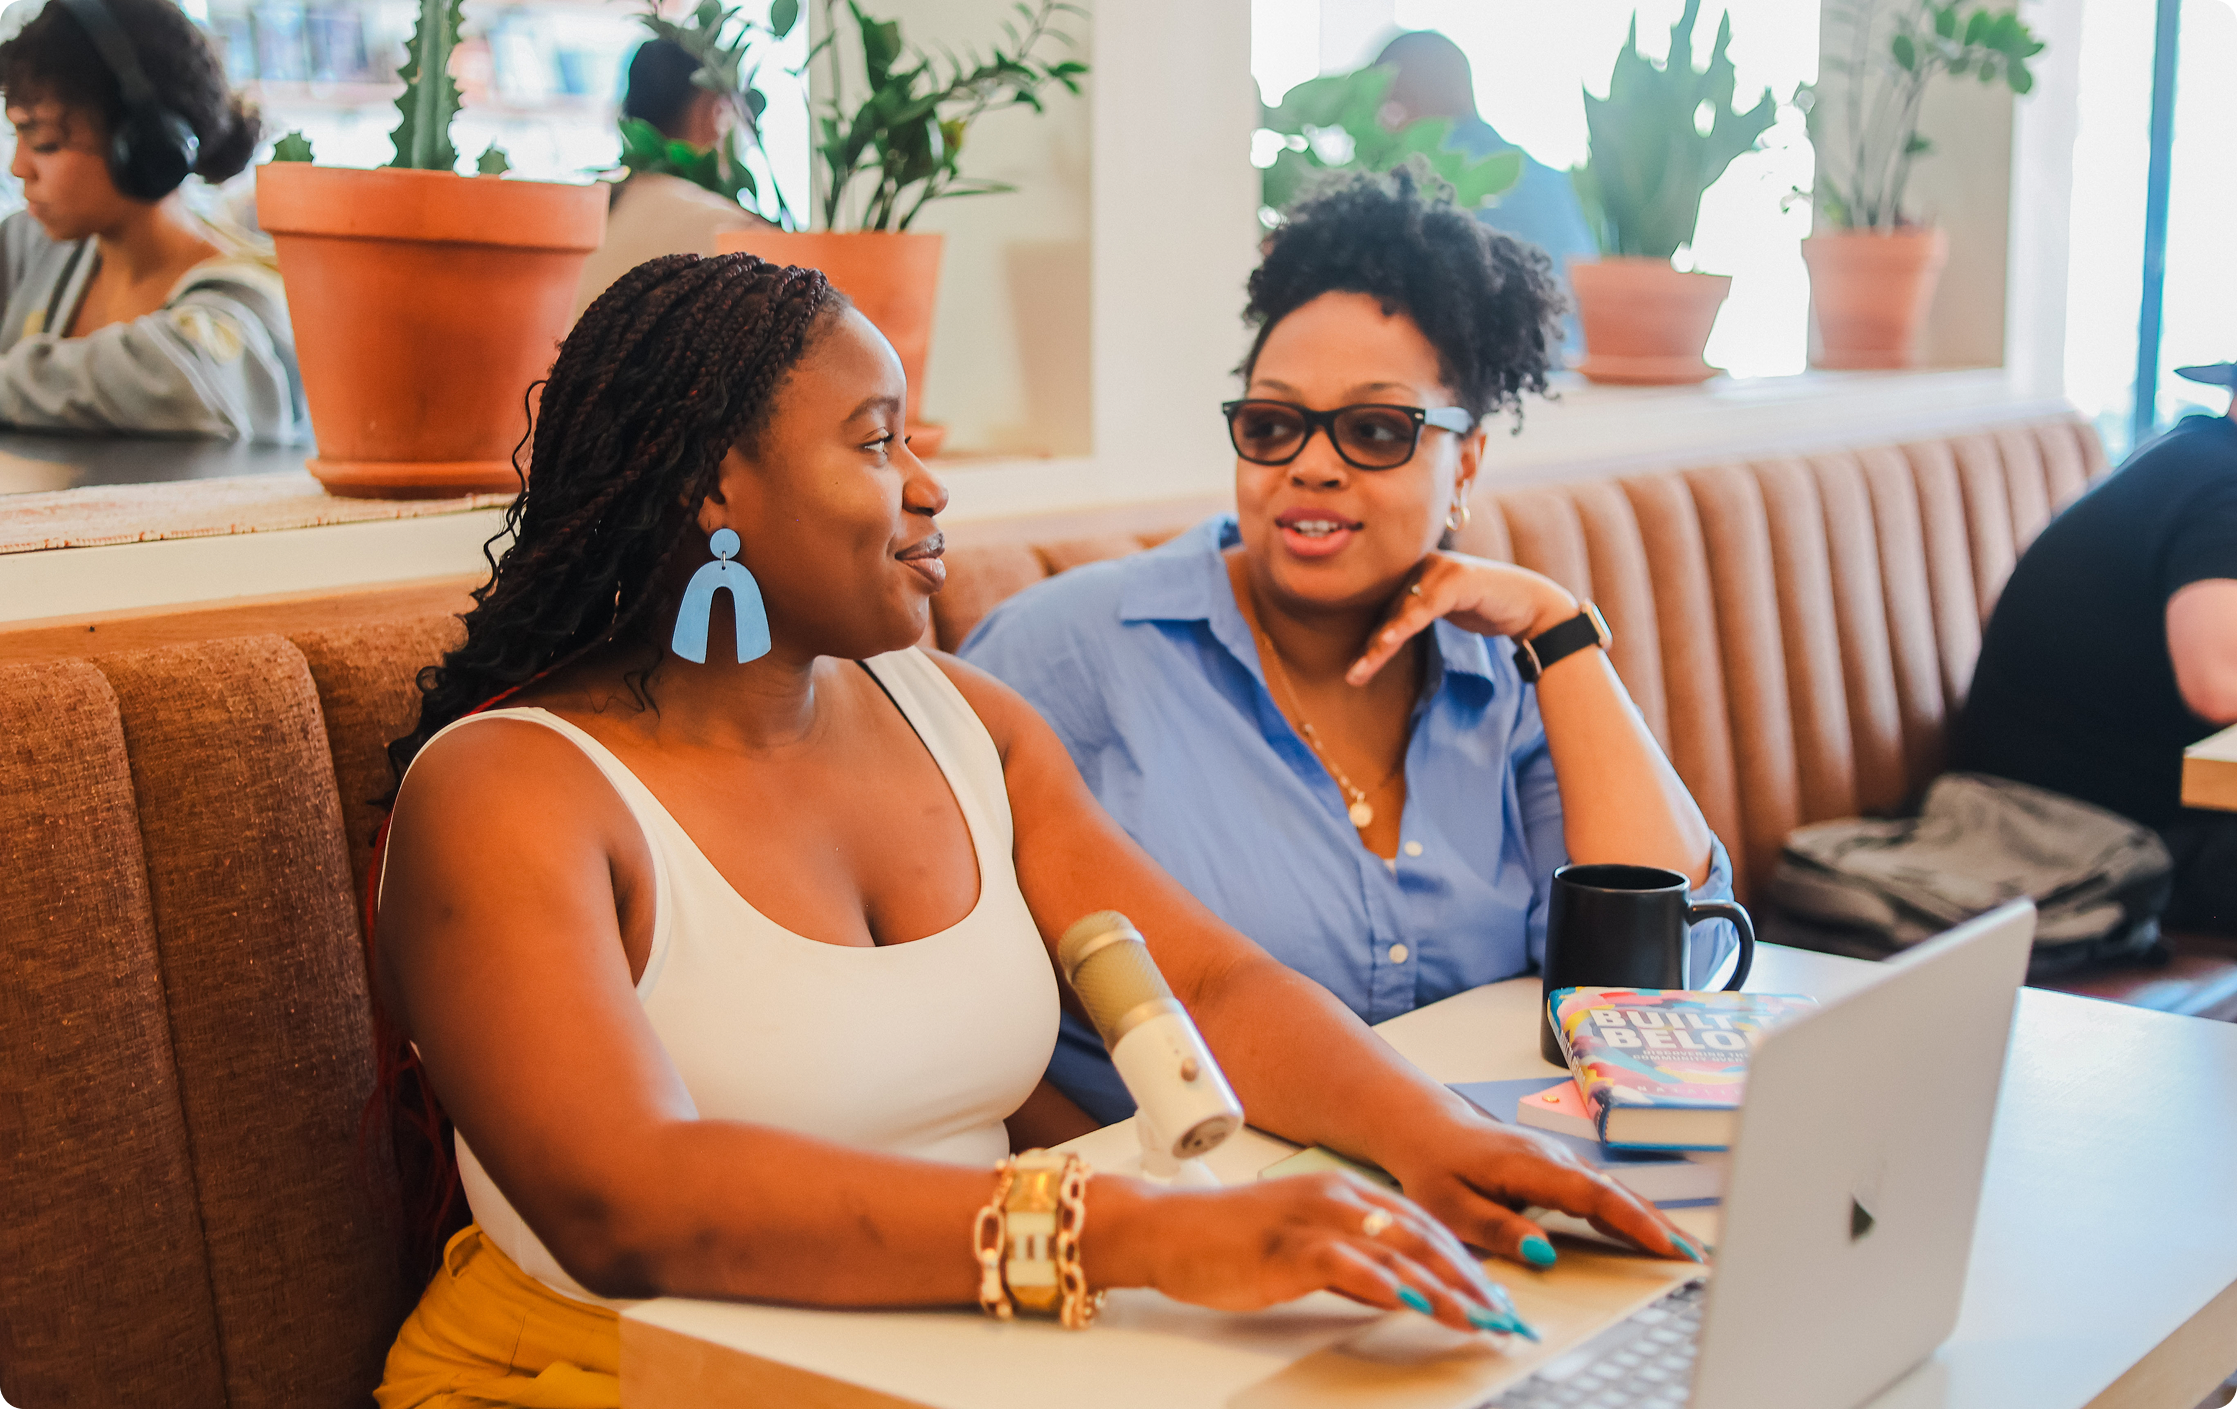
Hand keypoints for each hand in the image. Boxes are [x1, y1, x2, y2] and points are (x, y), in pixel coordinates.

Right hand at [1086, 1172, 1533, 1335]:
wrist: (1167, 1231)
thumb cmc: (1227, 1243)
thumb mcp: (1304, 1254)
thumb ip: (1353, 1269)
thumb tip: (1399, 1295)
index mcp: (1343, 1194)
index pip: (1422, 1225)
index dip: (1464, 1262)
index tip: (1494, 1298)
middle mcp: (1336, 1197)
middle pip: (1421, 1235)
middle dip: (1468, 1278)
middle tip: (1501, 1315)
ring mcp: (1313, 1218)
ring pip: (1395, 1248)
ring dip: (1442, 1286)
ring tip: (1475, 1317)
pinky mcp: (1289, 1245)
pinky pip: (1348, 1264)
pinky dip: (1386, 1285)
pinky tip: (1412, 1305)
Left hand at [1347, 553, 1579, 685]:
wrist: (1530, 605)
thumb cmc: (1485, 608)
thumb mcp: (1443, 612)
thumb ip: (1414, 615)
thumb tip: (1379, 637)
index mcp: (1416, 570)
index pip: (1386, 609)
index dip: (1370, 640)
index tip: (1355, 671)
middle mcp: (1424, 564)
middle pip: (1390, 611)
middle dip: (1372, 647)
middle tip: (1352, 677)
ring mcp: (1440, 569)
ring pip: (1403, 612)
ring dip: (1383, 644)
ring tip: (1363, 670)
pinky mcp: (1457, 579)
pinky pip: (1425, 607)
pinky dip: (1406, 624)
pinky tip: (1390, 640)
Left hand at [1375, 1110, 1705, 1267]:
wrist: (1429, 1130)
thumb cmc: (1437, 1167)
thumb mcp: (1450, 1206)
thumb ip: (1496, 1228)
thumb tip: (1543, 1253)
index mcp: (1531, 1166)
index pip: (1593, 1196)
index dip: (1633, 1222)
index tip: (1666, 1246)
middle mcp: (1555, 1159)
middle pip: (1617, 1194)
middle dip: (1660, 1226)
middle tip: (1697, 1259)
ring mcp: (1563, 1161)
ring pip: (1617, 1192)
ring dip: (1655, 1221)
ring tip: (1692, 1254)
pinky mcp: (1563, 1170)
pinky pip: (1606, 1193)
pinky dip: (1635, 1214)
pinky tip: (1657, 1236)